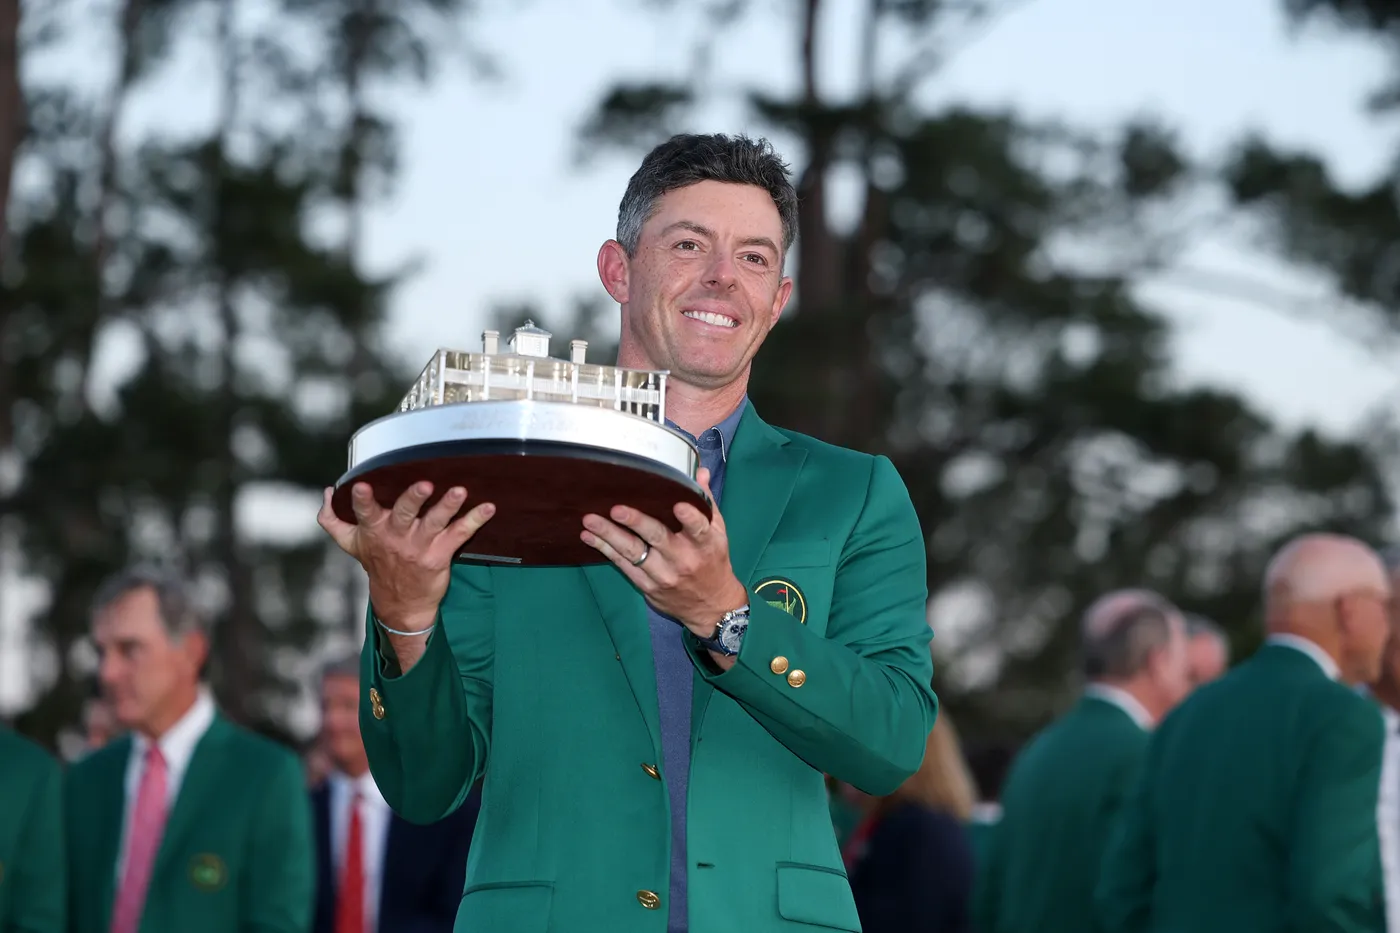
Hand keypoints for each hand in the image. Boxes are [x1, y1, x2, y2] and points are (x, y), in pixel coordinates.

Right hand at [317, 481, 495, 631]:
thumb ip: (333, 520)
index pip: (365, 513)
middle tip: (424, 484)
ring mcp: (420, 546)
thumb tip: (328, 492)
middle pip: (403, 514)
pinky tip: (488, 508)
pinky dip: (475, 520)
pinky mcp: (441, 554)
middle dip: (412, 498)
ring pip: (435, 522)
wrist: (400, 604)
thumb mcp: (350, 544)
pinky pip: (460, 534)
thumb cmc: (377, 564)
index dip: (363, 500)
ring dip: (447, 506)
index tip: (362, 485)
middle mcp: (397, 537)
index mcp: (374, 531)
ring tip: (459, 491)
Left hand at [580, 468, 747, 636]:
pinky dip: (605, 550)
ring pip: (634, 553)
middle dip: (636, 522)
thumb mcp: (718, 532)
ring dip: (609, 536)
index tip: (678, 506)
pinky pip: (624, 566)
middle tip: (616, 509)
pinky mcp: (648, 585)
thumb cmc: (713, 561)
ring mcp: (664, 575)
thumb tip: (700, 471)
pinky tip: (589, 537)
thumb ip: (706, 502)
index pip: (700, 529)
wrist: (710, 606)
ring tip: (590, 521)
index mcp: (706, 544)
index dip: (690, 518)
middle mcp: (684, 560)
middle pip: (658, 538)